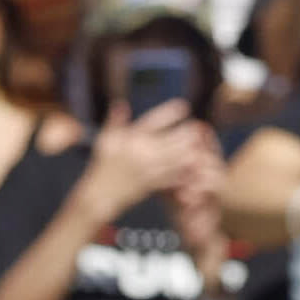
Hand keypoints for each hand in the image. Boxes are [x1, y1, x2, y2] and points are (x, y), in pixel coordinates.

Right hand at [80, 106, 219, 220]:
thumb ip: (114, 122)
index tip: (184, 106)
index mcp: (131, 140)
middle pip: (172, 139)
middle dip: (187, 132)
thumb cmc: (102, 166)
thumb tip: (120, 103)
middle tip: (196, 126)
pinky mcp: (152, 184)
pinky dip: (185, 170)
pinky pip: (174, 177)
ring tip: (200, 143)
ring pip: (177, 158)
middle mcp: (142, 153)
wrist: (99, 196)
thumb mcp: (105, 141)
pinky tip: (196, 164)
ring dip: (190, 150)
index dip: (170, 112)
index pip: (153, 121)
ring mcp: (148, 169)